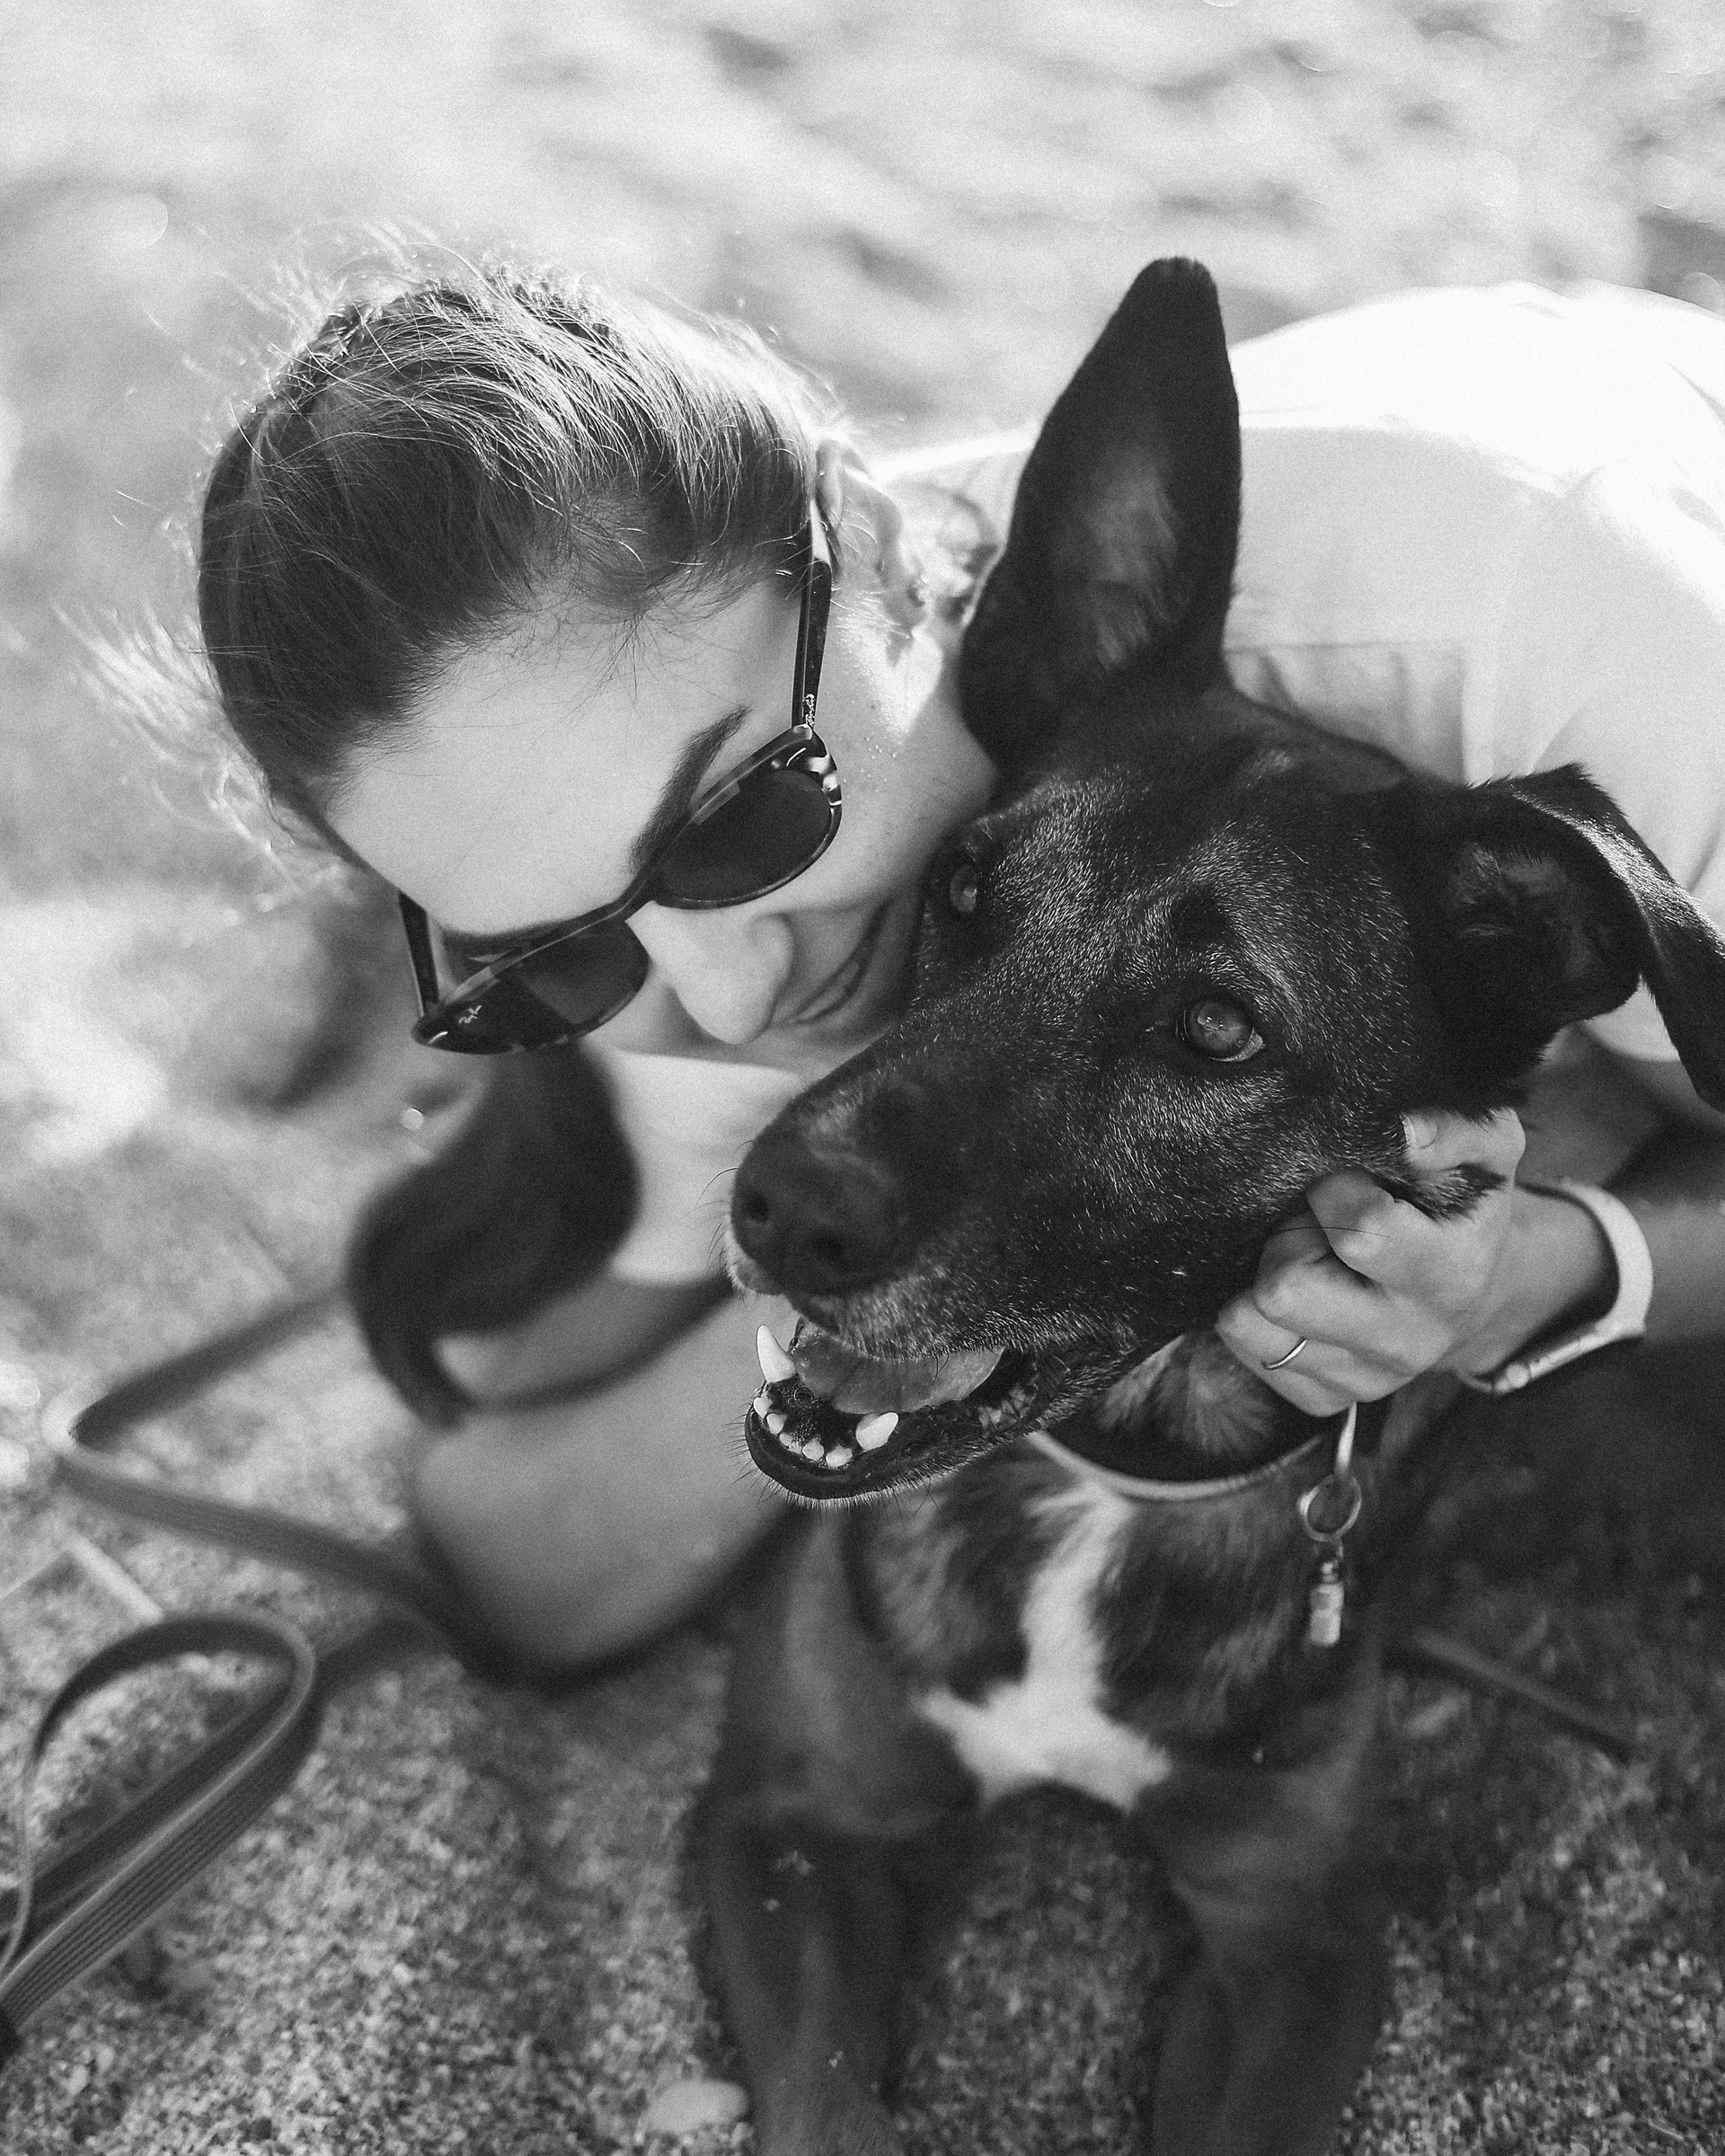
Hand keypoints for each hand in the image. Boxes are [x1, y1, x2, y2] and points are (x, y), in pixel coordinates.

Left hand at [1215, 1109, 1527, 1415]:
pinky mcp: (1325, 1398)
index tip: (1343, 1181)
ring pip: (1250, 1324)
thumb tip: (1404, 1132)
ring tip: (1307, 1257)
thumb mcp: (1489, 1149)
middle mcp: (1407, 1339)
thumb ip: (1456, 1129)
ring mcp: (1363, 1379)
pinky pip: (1249, 1352)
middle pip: (1284, 1290)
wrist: (1483, 1292)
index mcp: (1450, 1275)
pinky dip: (1259, 1314)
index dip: (1333, 1190)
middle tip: (1313, 1223)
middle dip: (1288, 1241)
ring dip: (1265, 1276)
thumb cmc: (1469, 1207)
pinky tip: (1301, 1290)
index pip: (1357, 1231)